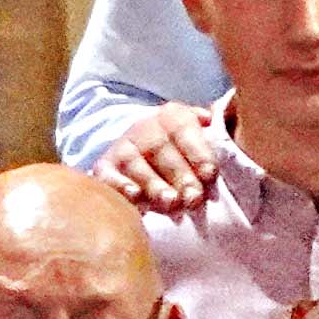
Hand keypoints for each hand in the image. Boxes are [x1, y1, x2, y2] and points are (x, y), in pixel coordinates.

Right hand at [83, 101, 217, 213]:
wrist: (144, 151)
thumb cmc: (185, 151)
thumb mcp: (201, 136)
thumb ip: (213, 130)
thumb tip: (211, 118)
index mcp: (171, 116)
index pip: (184, 129)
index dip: (198, 152)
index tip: (210, 174)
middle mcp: (144, 128)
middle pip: (160, 149)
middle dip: (180, 175)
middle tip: (194, 197)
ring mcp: (122, 147)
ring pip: (135, 163)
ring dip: (154, 184)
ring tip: (171, 202)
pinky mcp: (105, 167)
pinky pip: (108, 175)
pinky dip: (120, 185)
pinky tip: (135, 196)